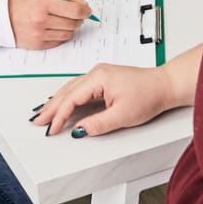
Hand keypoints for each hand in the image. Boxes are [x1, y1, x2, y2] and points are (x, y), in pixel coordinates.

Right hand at [9, 0, 92, 49]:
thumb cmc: (22, 4)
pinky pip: (60, 41)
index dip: (85, 10)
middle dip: (78, 18)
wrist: (3, 19)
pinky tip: (54, 28)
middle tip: (75, 14)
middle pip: (74, 23)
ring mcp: (40, 34)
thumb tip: (82, 3)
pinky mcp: (39, 45)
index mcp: (44, 4)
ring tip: (62, 20)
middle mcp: (42, 20)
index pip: (75, 10)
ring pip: (69, 33)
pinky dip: (61, 35)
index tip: (87, 10)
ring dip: (70, 27)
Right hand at [33, 63, 174, 136]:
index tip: (52, 129)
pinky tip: (62, 102)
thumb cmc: (149, 95)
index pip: (72, 98)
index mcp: (99, 77)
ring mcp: (100, 74)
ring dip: (57, 101)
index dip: (59, 115)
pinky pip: (79, 87)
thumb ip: (98, 124)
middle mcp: (97, 72)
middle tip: (37, 121)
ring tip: (44, 113)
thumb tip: (79, 131)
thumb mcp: (123, 115)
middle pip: (67, 91)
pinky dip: (68, 96)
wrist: (165, 85)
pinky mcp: (104, 78)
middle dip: (51, 107)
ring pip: (71, 88)